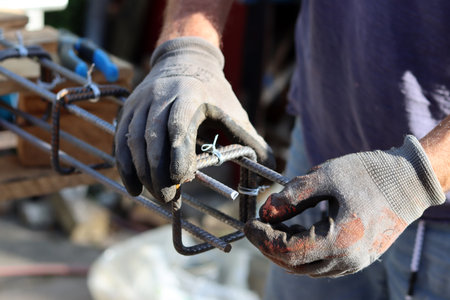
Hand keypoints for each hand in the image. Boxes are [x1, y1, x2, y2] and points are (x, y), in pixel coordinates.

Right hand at [115, 37, 273, 201]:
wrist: (185, 61)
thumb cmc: (214, 93)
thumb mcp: (235, 112)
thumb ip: (253, 142)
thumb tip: (271, 175)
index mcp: (190, 95)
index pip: (178, 125)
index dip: (178, 154)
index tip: (181, 180)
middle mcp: (160, 96)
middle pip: (152, 138)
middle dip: (159, 172)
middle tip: (169, 199)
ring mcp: (141, 103)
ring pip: (132, 141)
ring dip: (142, 172)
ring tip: (155, 195)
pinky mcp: (129, 110)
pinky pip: (121, 141)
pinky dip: (125, 166)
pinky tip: (134, 187)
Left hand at [245, 136, 444, 276]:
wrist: (408, 181)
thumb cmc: (368, 174)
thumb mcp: (324, 177)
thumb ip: (291, 196)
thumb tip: (265, 211)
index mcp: (339, 241)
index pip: (287, 251)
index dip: (262, 238)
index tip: (248, 223)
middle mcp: (347, 260)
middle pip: (293, 264)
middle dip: (269, 246)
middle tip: (257, 225)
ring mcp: (354, 263)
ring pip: (306, 267)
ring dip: (285, 249)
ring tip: (274, 224)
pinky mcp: (358, 258)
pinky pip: (321, 263)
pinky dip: (302, 251)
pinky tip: (295, 230)